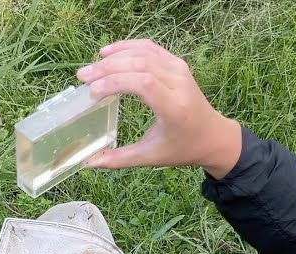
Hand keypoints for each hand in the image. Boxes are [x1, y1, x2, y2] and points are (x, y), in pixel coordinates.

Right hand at [76, 39, 240, 178]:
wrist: (213, 136)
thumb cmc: (182, 148)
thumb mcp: (150, 157)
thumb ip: (118, 159)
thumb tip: (87, 163)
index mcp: (174, 107)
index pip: (144, 83)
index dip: (116, 82)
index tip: (92, 91)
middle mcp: (179, 83)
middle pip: (140, 64)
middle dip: (108, 68)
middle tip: (82, 77)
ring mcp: (179, 70)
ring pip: (144, 52)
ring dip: (115, 56)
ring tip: (91, 67)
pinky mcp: (177, 64)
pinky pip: (150, 48)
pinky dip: (128, 47)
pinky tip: (108, 53)